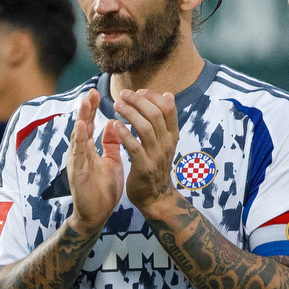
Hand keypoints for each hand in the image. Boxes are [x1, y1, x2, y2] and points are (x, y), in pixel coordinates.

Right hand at [68, 88, 123, 236]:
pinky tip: (80, 127)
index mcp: (87, 151)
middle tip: (90, 92)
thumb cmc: (102, 190)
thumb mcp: (110, 162)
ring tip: (84, 103)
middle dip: (85, 110)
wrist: (96, 216)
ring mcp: (76, 163)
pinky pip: (78, 155)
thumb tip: (114, 124)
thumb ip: (111, 144)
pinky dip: (78, 140)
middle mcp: (79, 154)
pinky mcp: (77, 174)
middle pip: (81, 127)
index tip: (96, 93)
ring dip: (80, 120)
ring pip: (77, 137)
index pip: (89, 125)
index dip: (92, 109)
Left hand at [112, 87, 181, 216]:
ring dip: (130, 113)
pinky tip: (115, 125)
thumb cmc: (156, 166)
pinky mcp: (144, 168)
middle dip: (138, 100)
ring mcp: (156, 156)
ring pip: (145, 128)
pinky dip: (125, 134)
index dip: (153, 96)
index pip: (168, 108)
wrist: (156, 198)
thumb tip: (168, 94)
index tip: (139, 91)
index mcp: (172, 135)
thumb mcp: (165, 142)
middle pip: (156, 114)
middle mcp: (167, 143)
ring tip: (117, 105)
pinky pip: (134, 147)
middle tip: (123, 94)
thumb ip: (164, 120)